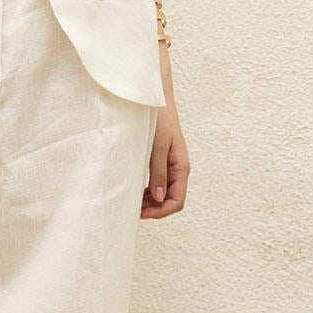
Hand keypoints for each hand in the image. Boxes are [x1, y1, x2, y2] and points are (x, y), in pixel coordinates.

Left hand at [142, 103, 187, 218]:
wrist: (155, 98)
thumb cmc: (159, 118)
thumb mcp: (158, 146)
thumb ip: (158, 172)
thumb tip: (159, 197)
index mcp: (181, 167)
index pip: (177, 202)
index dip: (160, 212)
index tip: (140, 213)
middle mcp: (178, 169)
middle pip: (171, 200)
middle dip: (154, 209)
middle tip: (132, 210)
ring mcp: (170, 165)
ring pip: (164, 194)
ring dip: (150, 202)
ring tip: (132, 203)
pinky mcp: (162, 160)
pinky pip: (158, 183)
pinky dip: (148, 191)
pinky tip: (136, 191)